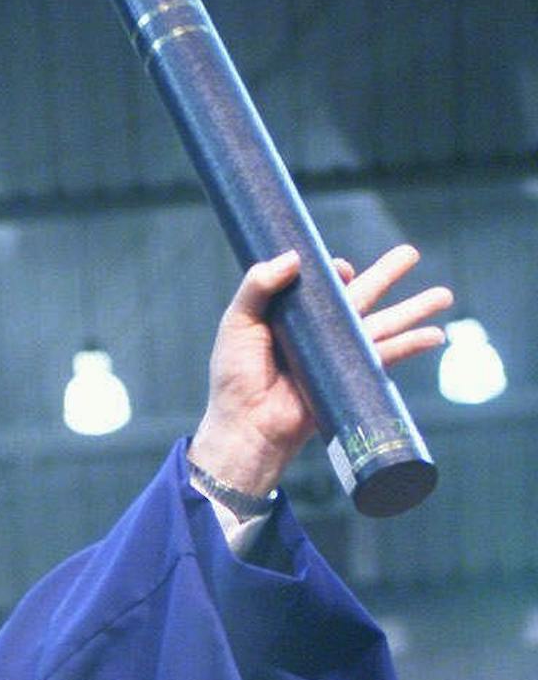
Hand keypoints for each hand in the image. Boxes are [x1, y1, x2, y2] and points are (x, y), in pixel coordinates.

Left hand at [189, 245, 452, 495]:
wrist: (249, 426)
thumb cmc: (235, 378)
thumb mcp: (237, 325)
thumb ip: (258, 287)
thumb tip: (293, 257)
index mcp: (289, 317)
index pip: (320, 286)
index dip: (334, 272)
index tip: (341, 270)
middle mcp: (316, 334)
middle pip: (360, 297)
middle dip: (387, 275)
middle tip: (411, 253)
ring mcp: (336, 356)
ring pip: (382, 324)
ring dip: (414, 309)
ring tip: (444, 294)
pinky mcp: (349, 377)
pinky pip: (387, 358)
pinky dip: (412, 346)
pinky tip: (436, 335)